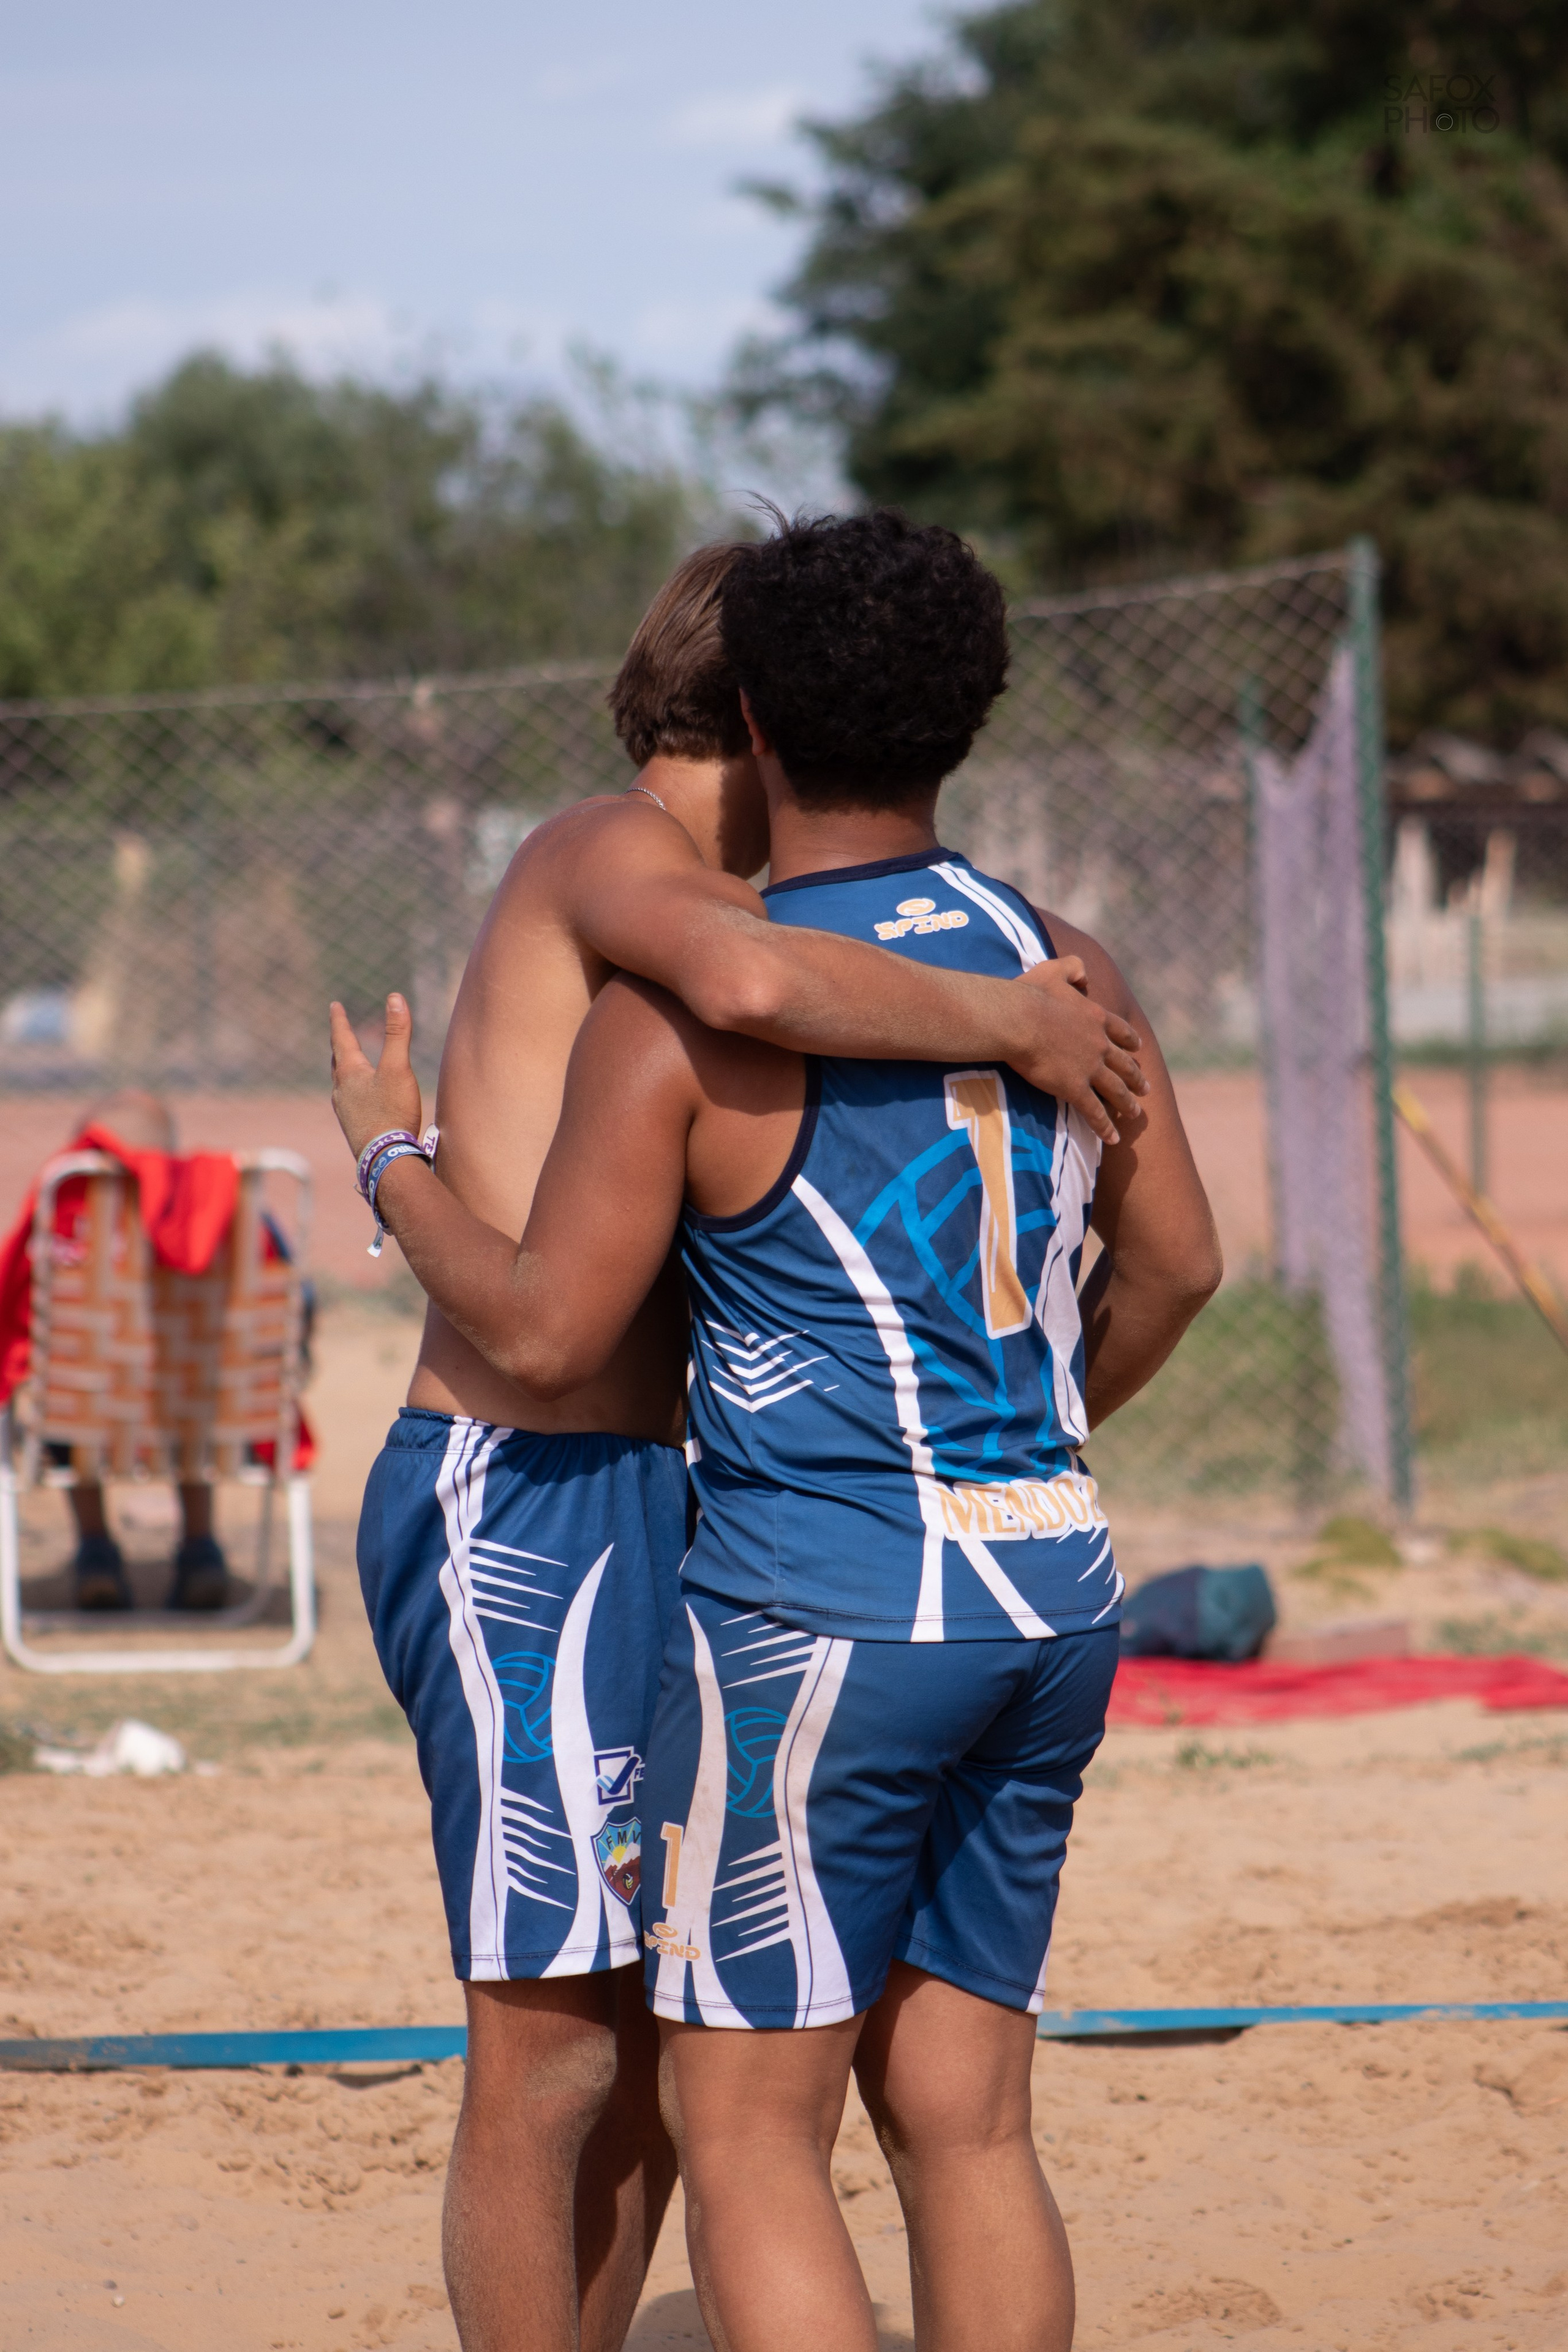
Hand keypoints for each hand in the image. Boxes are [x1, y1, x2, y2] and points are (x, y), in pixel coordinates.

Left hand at [329, 993, 423, 1160]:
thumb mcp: (398, 1068)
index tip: (334, 1006)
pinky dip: (351, 1089)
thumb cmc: (392, 1112)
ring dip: (344, 1068)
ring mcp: (344, 1110)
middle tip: (339, 1032)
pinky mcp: (352, 1126)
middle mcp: (340, 1090)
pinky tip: (359, 1099)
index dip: (339, 1020)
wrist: (385, 1158)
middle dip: (339, 1044)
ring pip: (340, 1082)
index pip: (341, 1038)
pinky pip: (347, 1100)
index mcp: (349, 1072)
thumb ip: (397, 1033)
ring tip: (348, 1063)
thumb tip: (395, 998)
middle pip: (337, 1060)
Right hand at [1008, 959, 1146, 1145]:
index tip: (1138, 1050)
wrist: (1017, 1020)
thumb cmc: (1029, 995)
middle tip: (1146, 1088)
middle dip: (1136, 1077)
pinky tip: (1114, 1138)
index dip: (1130, 1043)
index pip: (1120, 1032)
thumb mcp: (1054, 970)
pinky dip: (1106, 1127)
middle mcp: (1099, 1044)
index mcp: (1095, 1017)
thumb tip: (1086, 975)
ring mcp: (1090, 1068)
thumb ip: (1074, 967)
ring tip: (1135, 1114)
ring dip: (1127, 1104)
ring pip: (1116, 1091)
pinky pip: (1095, 1112)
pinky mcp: (1075, 1088)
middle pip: (1124, 1065)